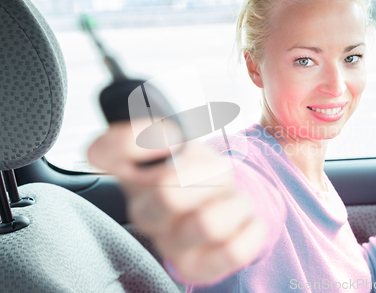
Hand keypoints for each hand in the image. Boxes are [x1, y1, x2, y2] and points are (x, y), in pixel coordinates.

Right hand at [87, 119, 267, 282]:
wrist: (217, 203)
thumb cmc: (197, 171)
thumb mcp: (186, 138)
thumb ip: (170, 128)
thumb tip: (170, 138)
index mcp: (131, 172)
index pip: (103, 151)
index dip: (135, 138)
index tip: (173, 136)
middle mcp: (142, 210)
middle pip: (166, 192)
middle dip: (207, 174)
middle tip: (216, 173)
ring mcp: (166, 242)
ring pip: (207, 225)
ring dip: (234, 203)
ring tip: (233, 199)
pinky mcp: (194, 266)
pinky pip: (232, 251)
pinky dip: (251, 230)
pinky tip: (247, 220)